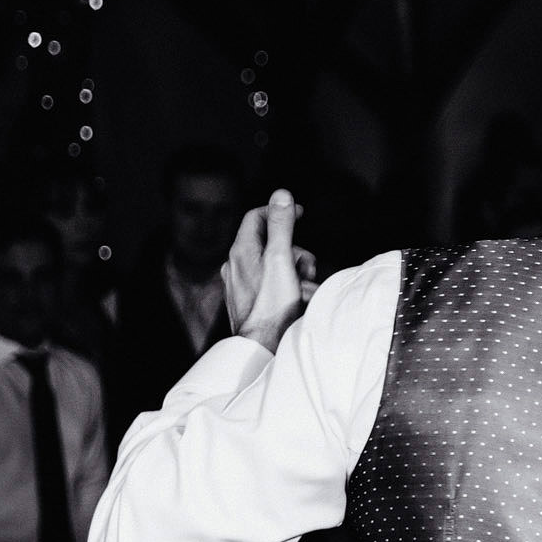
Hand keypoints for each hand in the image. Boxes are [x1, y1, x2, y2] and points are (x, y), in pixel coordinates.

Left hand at [223, 189, 316, 352]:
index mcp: (241, 251)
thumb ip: (282, 226)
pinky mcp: (248, 300)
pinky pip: (270, 284)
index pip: (257, 217)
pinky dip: (286, 288)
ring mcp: (240, 284)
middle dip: (294, 252)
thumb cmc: (272, 306)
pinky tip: (295, 301)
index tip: (298, 214)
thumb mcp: (281, 260)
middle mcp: (236, 265)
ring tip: (302, 290)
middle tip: (305, 268)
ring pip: (273, 265)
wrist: (262, 346)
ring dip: (294, 273)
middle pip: (270, 243)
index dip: (279, 211)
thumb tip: (281, 195)